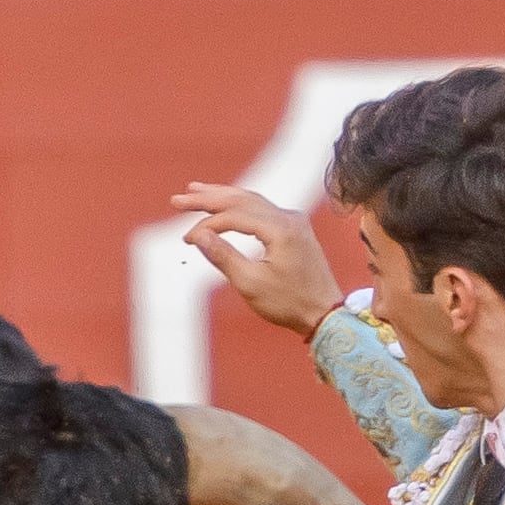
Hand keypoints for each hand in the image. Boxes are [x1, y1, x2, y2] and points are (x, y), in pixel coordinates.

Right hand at [169, 181, 342, 335]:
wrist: (325, 313)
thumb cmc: (289, 303)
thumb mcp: (251, 284)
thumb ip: (223, 256)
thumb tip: (198, 236)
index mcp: (281, 229)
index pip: (234, 216)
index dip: (206, 226)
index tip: (187, 240)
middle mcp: (289, 218)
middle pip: (241, 199)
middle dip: (209, 198)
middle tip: (179, 199)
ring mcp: (294, 220)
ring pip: (252, 200)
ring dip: (223, 196)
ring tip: (196, 192)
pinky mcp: (295, 228)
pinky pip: (262, 209)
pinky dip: (240, 206)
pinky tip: (225, 205)